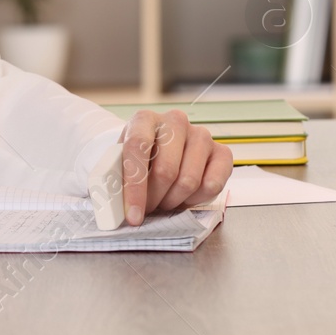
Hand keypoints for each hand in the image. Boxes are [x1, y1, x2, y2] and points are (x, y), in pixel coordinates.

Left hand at [118, 110, 233, 225]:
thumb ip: (114, 184)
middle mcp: (175, 121)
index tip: (132, 215)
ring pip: (188, 180)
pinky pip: (213, 184)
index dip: (134, 186)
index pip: (138, 148)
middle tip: (148, 209)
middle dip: (154, 198)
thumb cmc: (137, 164)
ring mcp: (201, 135)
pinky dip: (196, 199)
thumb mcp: (118, 168)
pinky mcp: (222, 151)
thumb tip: (114, 211)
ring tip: (164, 200)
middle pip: (166, 170)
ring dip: (173, 200)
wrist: (158, 156)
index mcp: (144, 119)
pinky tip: (185, 196)